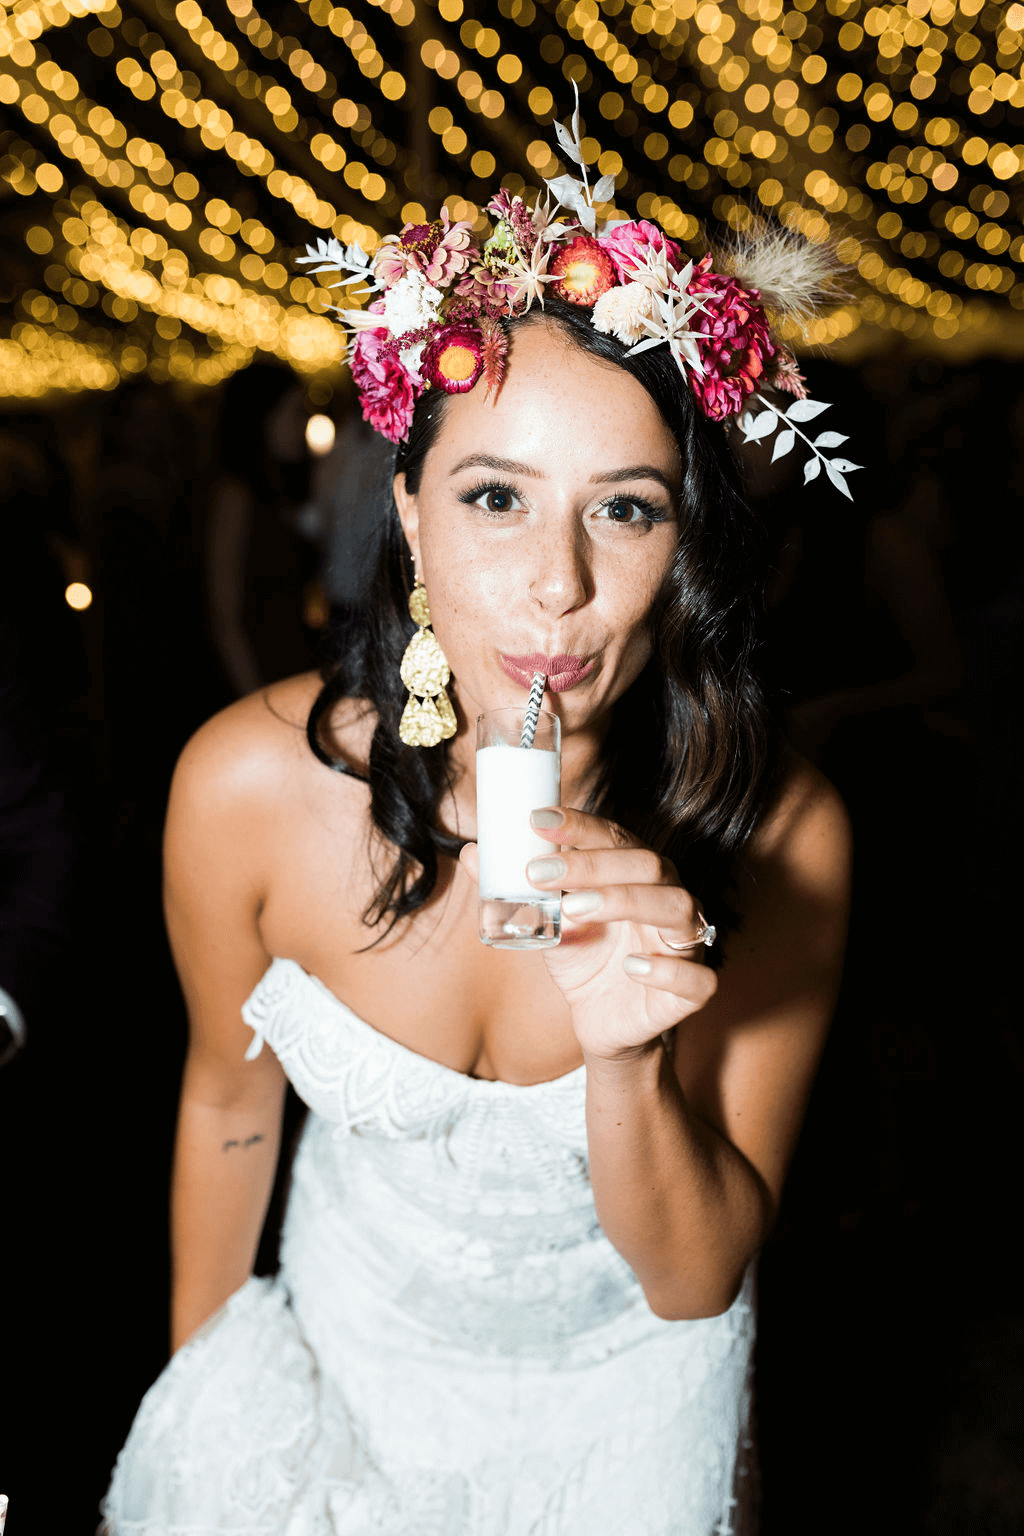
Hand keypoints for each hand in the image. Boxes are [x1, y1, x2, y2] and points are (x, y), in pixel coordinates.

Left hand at [459, 806, 715, 1061]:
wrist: (600, 1022)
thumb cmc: (581, 958)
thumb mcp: (544, 921)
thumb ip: (514, 888)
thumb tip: (472, 852)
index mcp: (635, 872)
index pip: (613, 835)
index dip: (578, 825)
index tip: (536, 820)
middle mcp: (666, 896)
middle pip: (646, 863)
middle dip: (591, 863)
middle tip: (538, 873)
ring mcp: (685, 942)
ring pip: (677, 907)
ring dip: (624, 901)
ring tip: (573, 908)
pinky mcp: (692, 990)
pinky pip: (697, 978)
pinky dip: (667, 969)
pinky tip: (633, 968)